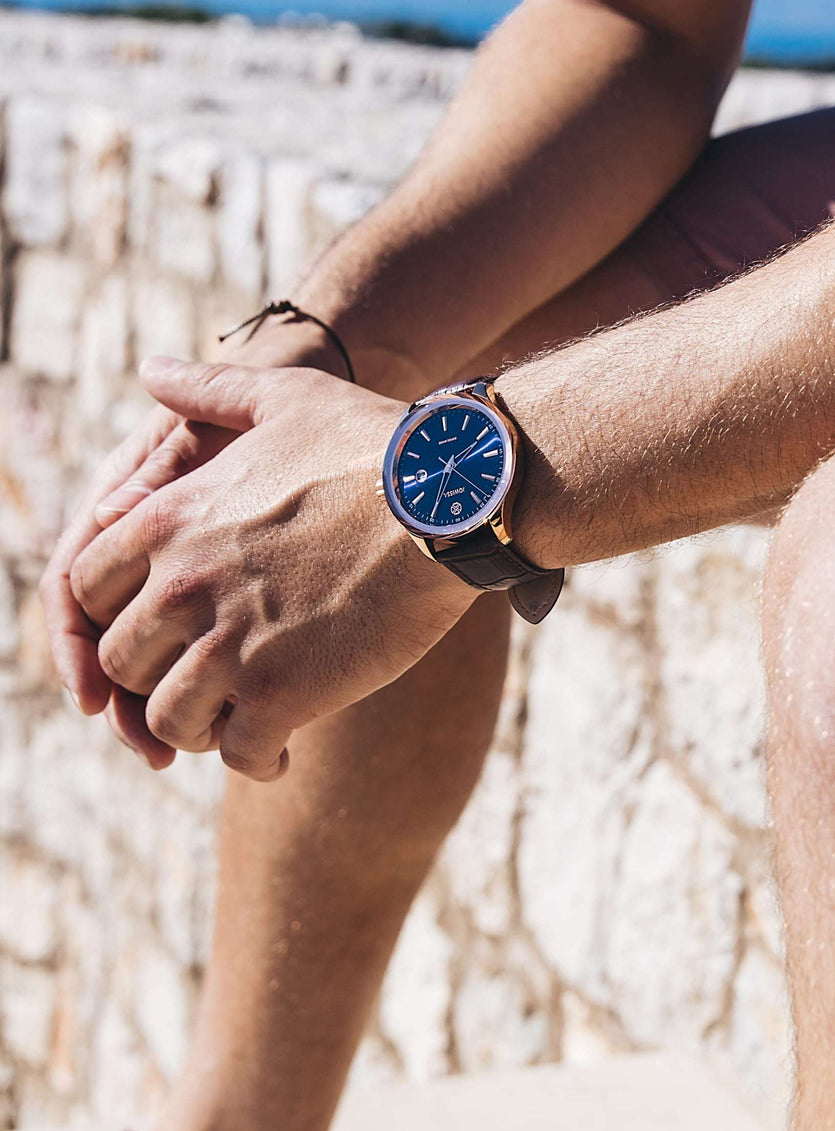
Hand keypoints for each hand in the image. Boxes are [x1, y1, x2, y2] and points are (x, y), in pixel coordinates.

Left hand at [39, 320, 359, 766]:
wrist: (452, 501)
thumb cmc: (374, 444)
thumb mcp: (282, 397)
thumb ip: (206, 388)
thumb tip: (148, 368)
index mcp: (168, 519)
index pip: (85, 590)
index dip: (116, 615)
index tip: (159, 627)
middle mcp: (182, 586)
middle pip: (120, 663)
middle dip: (155, 678)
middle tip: (200, 683)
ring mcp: (229, 645)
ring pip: (167, 720)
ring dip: (199, 728)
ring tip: (238, 721)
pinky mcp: (282, 694)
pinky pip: (239, 755)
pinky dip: (257, 762)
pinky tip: (280, 753)